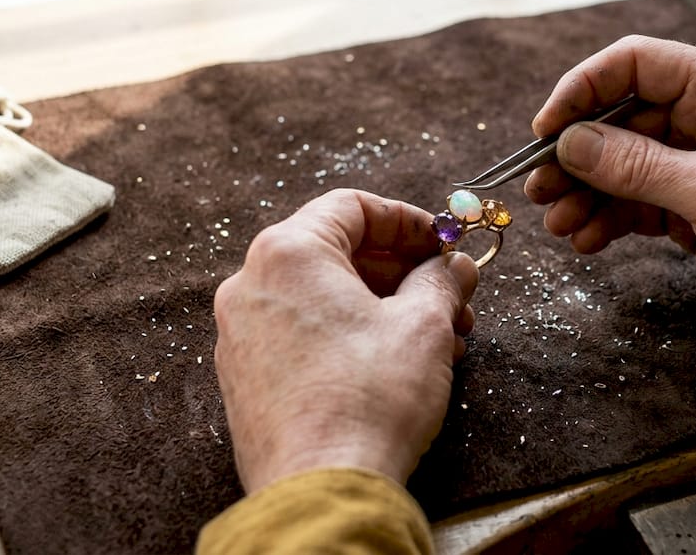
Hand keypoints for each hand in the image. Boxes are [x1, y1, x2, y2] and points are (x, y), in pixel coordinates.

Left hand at [214, 189, 478, 491]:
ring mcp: (241, 335)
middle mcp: (251, 286)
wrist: (322, 489)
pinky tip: (395, 365)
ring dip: (382, 307)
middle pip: (336, 251)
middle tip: (450, 295)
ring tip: (437, 339)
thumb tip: (455, 266)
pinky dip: (348, 335)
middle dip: (401, 271)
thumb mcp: (423, 325)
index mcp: (287, 254)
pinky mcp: (245, 379)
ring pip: (322, 297)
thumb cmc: (369, 399)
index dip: (408, 220)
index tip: (443, 244)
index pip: (352, 207)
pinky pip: (302, 334)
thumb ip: (441, 280)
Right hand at [524, 36, 695, 356]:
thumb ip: (637, 165)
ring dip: (586, 193)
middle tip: (540, 187)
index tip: (547, 129)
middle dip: (577, 155)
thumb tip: (571, 142)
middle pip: (619, 119)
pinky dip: (608, 219)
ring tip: (560, 224)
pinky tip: (587, 239)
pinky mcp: (695, 207)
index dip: (583, 89)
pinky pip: (636, 202)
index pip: (635, 65)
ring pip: (622, 165)